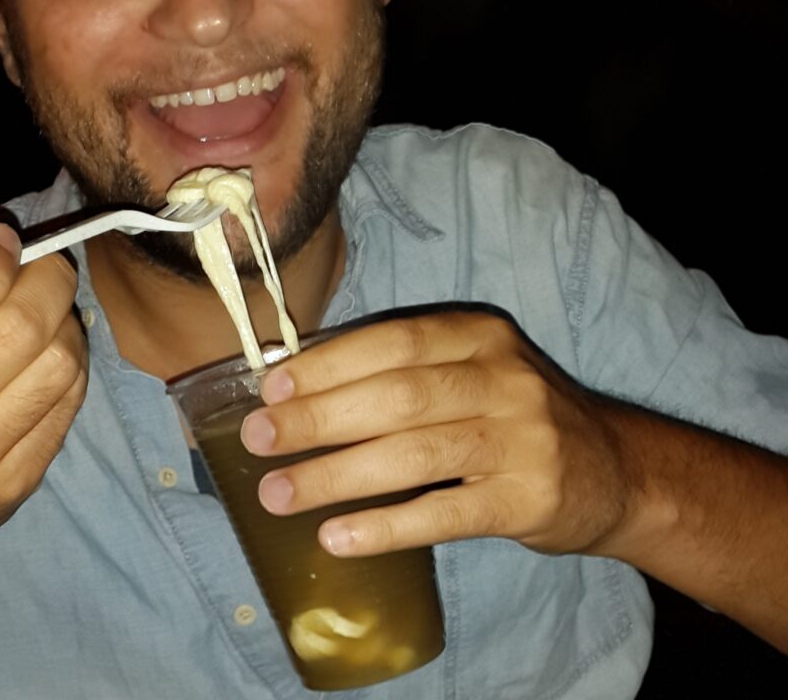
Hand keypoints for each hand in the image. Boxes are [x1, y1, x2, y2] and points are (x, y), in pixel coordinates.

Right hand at [0, 222, 86, 589]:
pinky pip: (69, 400)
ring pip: (55, 364)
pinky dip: (71, 359)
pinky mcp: (13, 486)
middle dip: (43, 278)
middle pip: (13, 335)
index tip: (1, 238)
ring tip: (44, 303)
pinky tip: (48, 347)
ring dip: (63, 318)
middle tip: (40, 260)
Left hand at [239, 306, 632, 559]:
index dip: (329, 363)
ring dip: (337, 476)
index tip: (270, 387)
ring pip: (414, 453)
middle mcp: (503, 378)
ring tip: (279, 494)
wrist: (612, 469)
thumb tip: (296, 385)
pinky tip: (338, 537)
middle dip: (318, 417)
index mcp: (478, 335)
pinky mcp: (528, 500)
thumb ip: (401, 371)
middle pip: (398, 395)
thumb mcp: (470, 371)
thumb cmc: (510, 415)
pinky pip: (445, 514)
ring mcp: (520, 439)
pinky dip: (386, 527)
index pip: (394, 340)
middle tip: (259, 439)